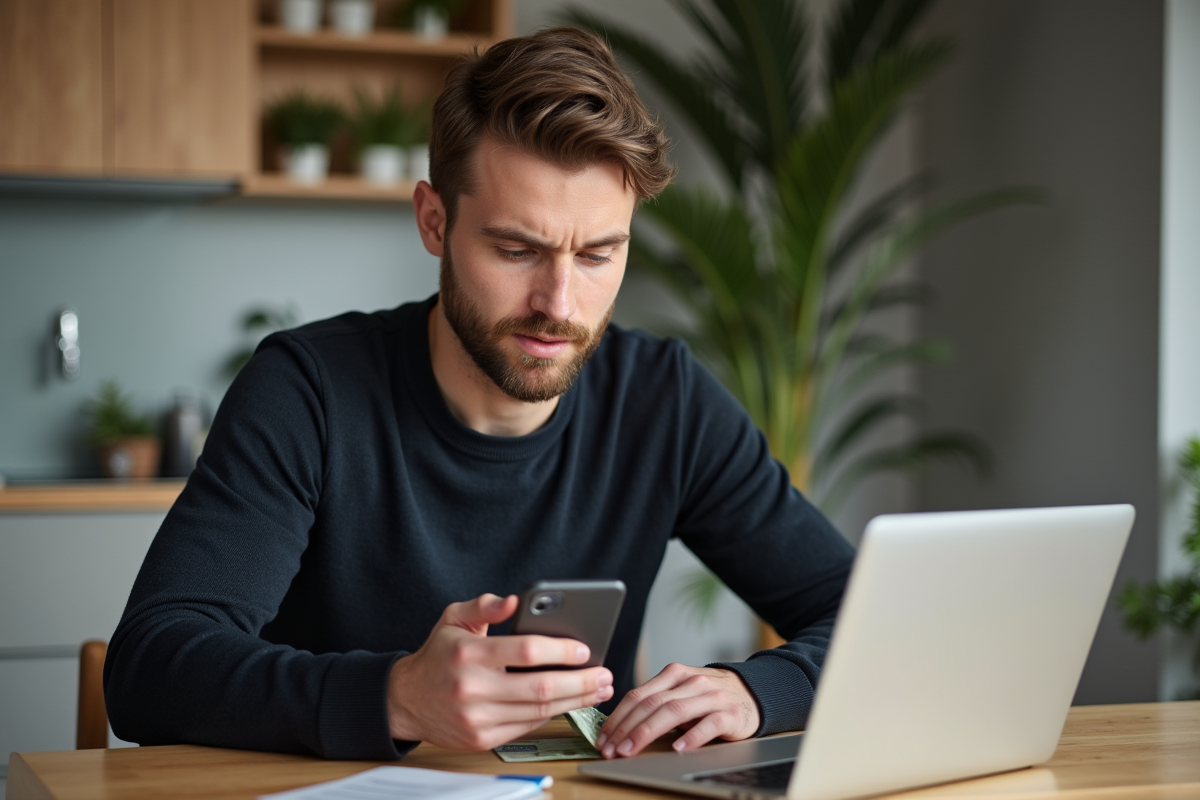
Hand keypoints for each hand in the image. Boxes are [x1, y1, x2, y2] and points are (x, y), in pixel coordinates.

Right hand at [387, 593, 613, 749]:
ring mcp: (476, 718)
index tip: (585, 650)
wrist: (405, 700)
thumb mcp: (453, 618)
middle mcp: (472, 689)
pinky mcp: (480, 739)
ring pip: (538, 712)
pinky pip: (526, 727)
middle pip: (540, 689)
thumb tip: (514, 600)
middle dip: (580, 683)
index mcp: (467, 654)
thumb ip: (485, 605)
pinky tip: (568, 704)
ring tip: (597, 690)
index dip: (561, 651)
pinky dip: (551, 715)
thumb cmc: (437, 655)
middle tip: (605, 675)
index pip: (526, 652)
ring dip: (574, 702)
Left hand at [597, 663, 759, 757]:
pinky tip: (677, 748)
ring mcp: (711, 696)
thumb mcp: (681, 693)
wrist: (752, 693)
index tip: (603, 737)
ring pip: (673, 711)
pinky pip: (708, 724)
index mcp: (675, 674)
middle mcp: (691, 682)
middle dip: (626, 728)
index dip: (618, 717)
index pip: (639, 695)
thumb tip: (621, 726)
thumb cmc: (709, 698)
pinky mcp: (730, 713)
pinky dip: (691, 736)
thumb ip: (657, 702)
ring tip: (631, 750)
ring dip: (647, 732)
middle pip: (651, 704)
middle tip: (611, 749)